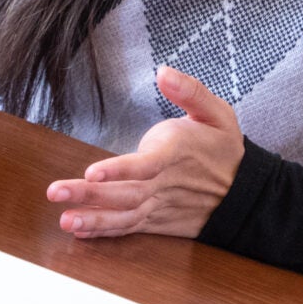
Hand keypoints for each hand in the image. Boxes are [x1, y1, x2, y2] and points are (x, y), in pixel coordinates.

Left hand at [46, 67, 242, 239]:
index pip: (146, 165)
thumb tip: (163, 71)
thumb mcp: (218, 113)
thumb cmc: (226, 148)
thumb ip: (191, 91)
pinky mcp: (159, 220)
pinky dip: (105, 232)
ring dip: (93, 219)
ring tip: (65, 220)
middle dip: (89, 195)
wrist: (247, 194)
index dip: (119, 170)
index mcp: (177, 155)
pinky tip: (80, 231)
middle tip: (54, 192)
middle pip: (126, 193)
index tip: (91, 173)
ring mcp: (161, 206)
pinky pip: (130, 228)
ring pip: (125, 215)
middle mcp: (166, 184)